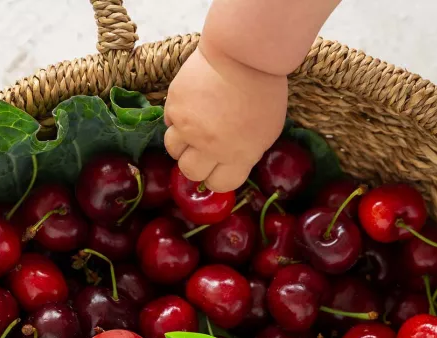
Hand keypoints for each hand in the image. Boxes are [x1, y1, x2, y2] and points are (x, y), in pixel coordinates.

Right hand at [164, 45, 287, 191]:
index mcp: (238, 156)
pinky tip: (190, 108)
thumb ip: (247, 153)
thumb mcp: (267, 132)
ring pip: (173, 150)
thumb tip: (230, 163)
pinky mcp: (175, 106)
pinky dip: (177, 119)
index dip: (216, 178)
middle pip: (190, 172)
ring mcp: (190, 127)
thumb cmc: (264, 91)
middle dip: (196, 164)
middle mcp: (211, 147)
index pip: (219, 185)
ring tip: (191, 131)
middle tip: (201, 152)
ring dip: (181, 144)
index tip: (216, 170)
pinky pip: (169, 122)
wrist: (244, 54)